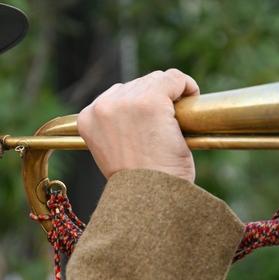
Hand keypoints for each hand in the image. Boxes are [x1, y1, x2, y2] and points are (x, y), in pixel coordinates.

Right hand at [77, 69, 198, 181]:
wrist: (151, 201)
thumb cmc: (139, 185)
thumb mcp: (114, 153)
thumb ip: (116, 128)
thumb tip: (137, 113)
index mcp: (87, 118)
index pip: (117, 95)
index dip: (139, 105)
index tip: (152, 123)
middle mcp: (102, 106)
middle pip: (137, 83)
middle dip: (156, 99)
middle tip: (169, 124)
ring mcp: (126, 102)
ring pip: (156, 80)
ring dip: (170, 96)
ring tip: (177, 119)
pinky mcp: (151, 100)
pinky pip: (174, 78)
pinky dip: (186, 86)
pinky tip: (191, 100)